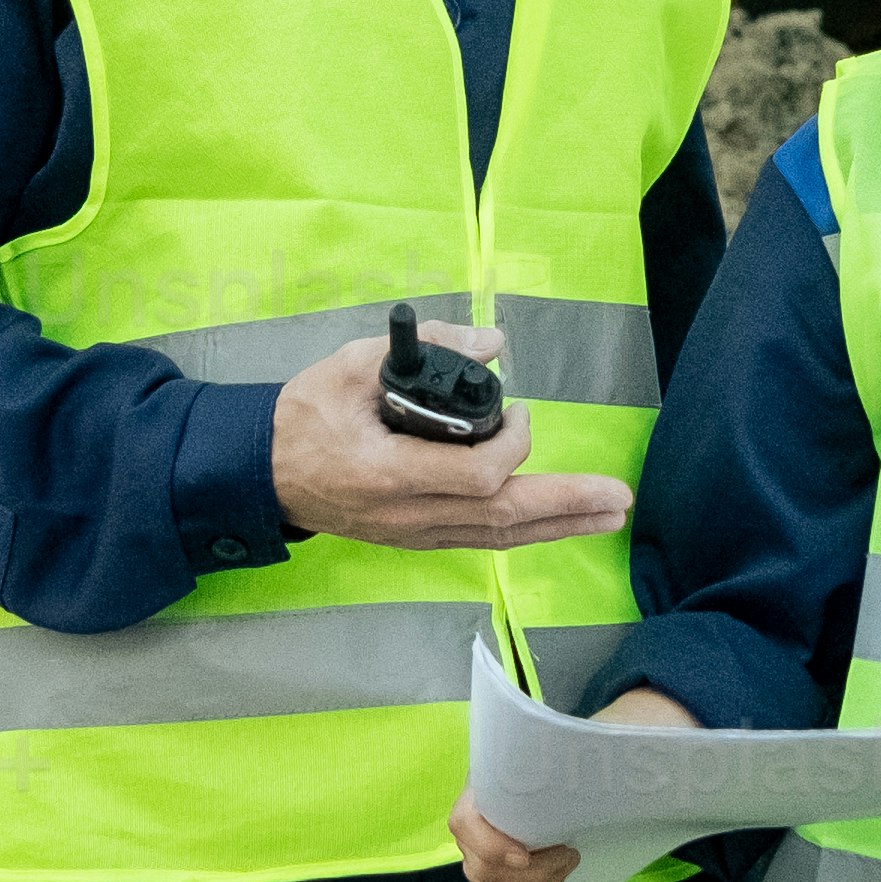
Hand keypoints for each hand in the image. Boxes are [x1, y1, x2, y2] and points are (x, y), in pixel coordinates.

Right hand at [269, 328, 628, 556]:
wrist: (262, 474)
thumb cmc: (303, 418)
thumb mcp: (351, 364)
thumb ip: (423, 346)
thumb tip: (493, 341)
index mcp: (389, 473)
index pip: (475, 476)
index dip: (512, 446)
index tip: (519, 410)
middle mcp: (408, 515)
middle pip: (502, 518)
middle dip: (565, 505)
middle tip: (618, 497)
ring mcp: (414, 534)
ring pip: (498, 537)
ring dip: (558, 524)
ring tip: (607, 513)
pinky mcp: (418, 539)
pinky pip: (482, 540)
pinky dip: (525, 532)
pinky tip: (558, 522)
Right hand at [451, 683, 695, 881]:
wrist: (542, 789)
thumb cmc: (542, 771)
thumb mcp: (540, 759)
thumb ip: (546, 757)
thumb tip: (582, 747)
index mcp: (472, 797)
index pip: (463, 825)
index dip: (491, 846)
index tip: (525, 855)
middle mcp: (468, 835)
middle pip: (485, 869)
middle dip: (535, 870)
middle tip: (569, 852)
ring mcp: (477, 863)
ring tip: (569, 860)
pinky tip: (559, 876)